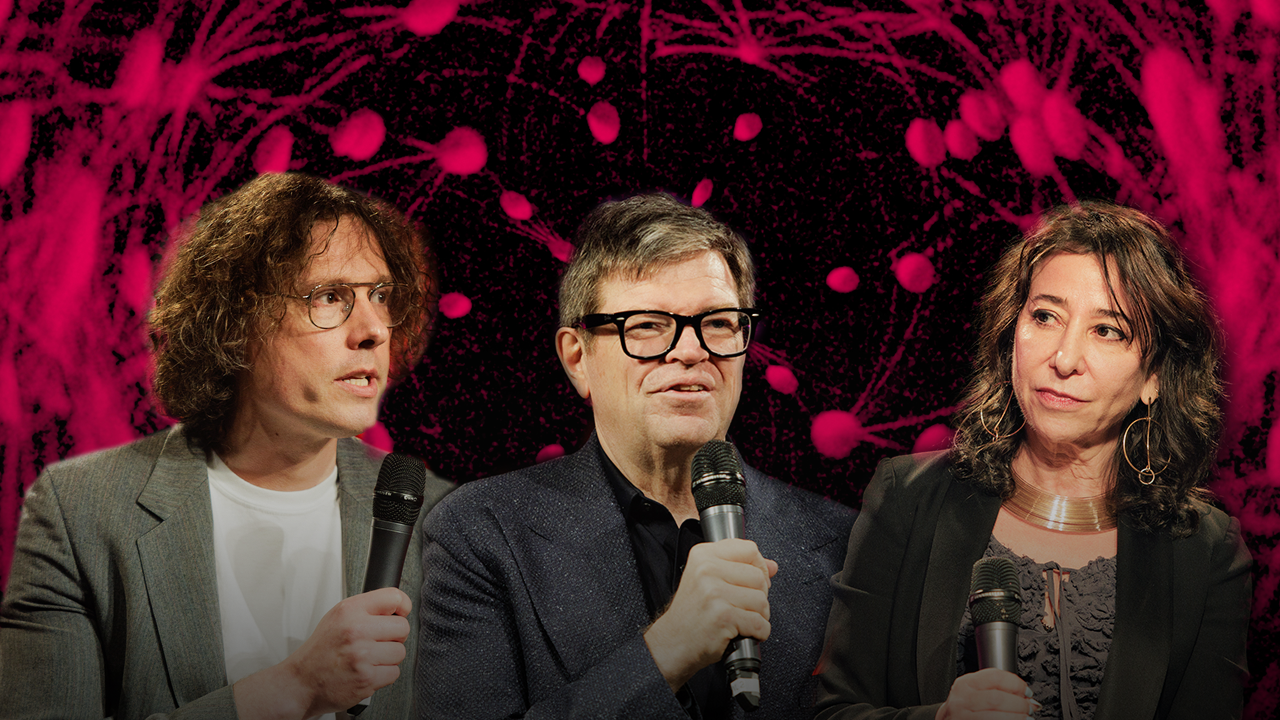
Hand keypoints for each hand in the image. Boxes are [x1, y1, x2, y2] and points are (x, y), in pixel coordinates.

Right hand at [233, 587, 412, 719]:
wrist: (301, 682)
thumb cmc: (320, 651)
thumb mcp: (337, 617)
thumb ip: (365, 609)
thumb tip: (396, 607)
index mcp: (350, 611)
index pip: (394, 597)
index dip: (403, 605)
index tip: (401, 612)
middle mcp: (356, 630)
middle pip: (402, 627)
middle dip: (395, 636)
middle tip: (380, 642)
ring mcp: (362, 655)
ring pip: (400, 651)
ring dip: (388, 658)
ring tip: (370, 659)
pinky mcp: (366, 678)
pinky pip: (394, 673)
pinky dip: (383, 675)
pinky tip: (367, 671)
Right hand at [643, 539, 777, 691]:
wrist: (672, 642)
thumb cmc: (691, 613)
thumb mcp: (708, 580)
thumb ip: (741, 568)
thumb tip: (772, 566)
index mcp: (703, 555)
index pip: (749, 549)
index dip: (759, 567)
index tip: (753, 582)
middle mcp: (707, 570)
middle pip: (759, 576)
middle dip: (759, 597)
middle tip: (742, 607)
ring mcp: (714, 593)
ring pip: (762, 601)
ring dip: (759, 617)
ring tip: (741, 621)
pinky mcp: (723, 616)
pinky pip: (759, 623)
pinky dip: (758, 633)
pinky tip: (743, 632)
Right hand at [935, 669, 1039, 719]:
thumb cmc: (967, 706)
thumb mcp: (976, 691)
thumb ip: (998, 688)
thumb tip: (1028, 697)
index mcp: (966, 683)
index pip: (994, 677)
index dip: (1016, 683)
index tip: (1027, 691)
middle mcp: (962, 699)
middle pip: (997, 698)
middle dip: (1019, 704)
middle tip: (1029, 708)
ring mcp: (963, 716)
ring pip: (996, 716)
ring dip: (1017, 717)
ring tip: (1026, 718)